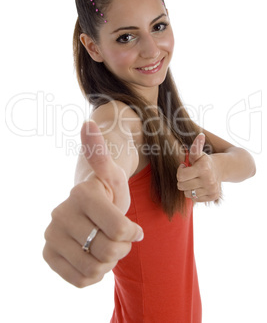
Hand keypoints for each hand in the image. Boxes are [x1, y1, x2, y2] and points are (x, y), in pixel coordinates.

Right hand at [43, 120, 143, 286]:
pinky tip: (95, 257)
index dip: (132, 233)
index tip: (134, 228)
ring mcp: (51, 234)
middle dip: (122, 248)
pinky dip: (94, 274)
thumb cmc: (108, 189)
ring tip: (107, 246)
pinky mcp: (49, 253)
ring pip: (94, 268)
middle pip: (108, 250)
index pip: (120, 229)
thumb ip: (101, 152)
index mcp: (81, 193)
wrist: (90, 204)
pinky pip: (80, 279)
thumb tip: (89, 124)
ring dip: (109, 261)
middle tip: (119, 237)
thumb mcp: (113, 172)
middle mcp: (60, 213)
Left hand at [177, 133, 220, 201]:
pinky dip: (195, 194)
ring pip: (187, 194)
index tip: (185, 166)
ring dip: (188, 187)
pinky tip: (200, 186)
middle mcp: (208, 180)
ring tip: (194, 181)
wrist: (223, 168)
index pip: (180, 176)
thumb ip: (196, 146)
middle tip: (189, 174)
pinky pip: (195, 199)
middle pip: (182, 186)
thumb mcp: (199, 153)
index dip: (180, 170)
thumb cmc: (206, 160)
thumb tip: (200, 135)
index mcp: (203, 168)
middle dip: (182, 180)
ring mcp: (211, 189)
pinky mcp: (213, 196)